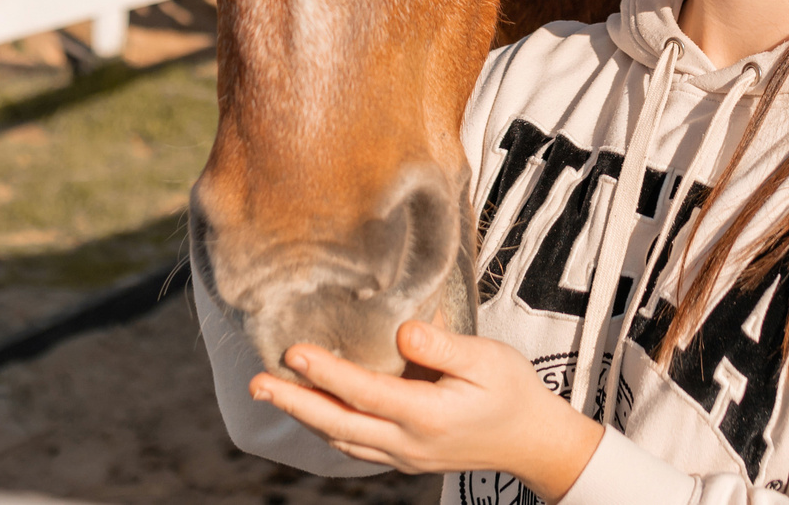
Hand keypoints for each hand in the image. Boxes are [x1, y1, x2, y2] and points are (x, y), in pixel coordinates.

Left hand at [250, 321, 603, 499]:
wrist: (532, 442)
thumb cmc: (512, 392)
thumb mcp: (487, 359)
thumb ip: (443, 346)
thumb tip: (403, 331)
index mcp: (428, 415)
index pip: (365, 393)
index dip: (326, 374)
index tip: (292, 352)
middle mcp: (408, 442)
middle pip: (338, 424)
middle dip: (294, 403)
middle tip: (256, 384)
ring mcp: (404, 455)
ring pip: (342, 439)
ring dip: (304, 416)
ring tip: (272, 392)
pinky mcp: (405, 457)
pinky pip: (356, 446)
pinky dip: (328, 428)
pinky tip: (313, 411)